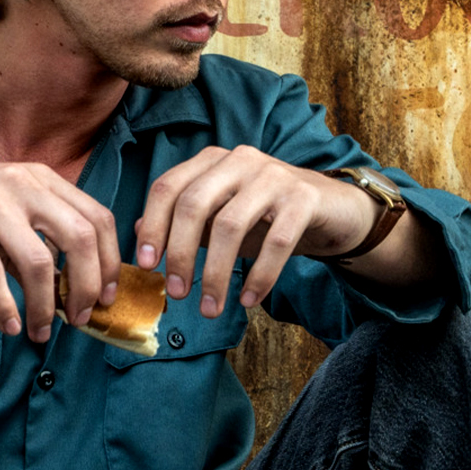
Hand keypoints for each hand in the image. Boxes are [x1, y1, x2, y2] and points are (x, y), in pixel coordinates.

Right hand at [0, 153, 119, 340]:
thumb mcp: (7, 211)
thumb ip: (40, 239)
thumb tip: (73, 290)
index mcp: (43, 179)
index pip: (98, 219)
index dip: (111, 263)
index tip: (108, 298)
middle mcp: (23, 184)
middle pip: (80, 239)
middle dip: (87, 288)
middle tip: (79, 320)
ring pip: (38, 261)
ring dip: (44, 306)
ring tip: (39, 332)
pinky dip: (4, 305)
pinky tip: (9, 326)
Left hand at [133, 146, 377, 315]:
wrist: (332, 210)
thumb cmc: (268, 216)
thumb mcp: (222, 216)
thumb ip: (184, 221)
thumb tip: (137, 232)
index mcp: (212, 161)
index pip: (168, 188)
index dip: (153, 227)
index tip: (147, 267)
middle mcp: (240, 160)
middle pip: (194, 205)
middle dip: (181, 254)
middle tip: (177, 294)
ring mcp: (273, 176)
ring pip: (231, 226)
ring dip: (216, 274)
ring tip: (210, 308)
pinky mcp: (304, 198)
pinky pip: (276, 243)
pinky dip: (259, 276)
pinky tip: (248, 301)